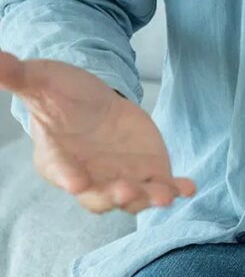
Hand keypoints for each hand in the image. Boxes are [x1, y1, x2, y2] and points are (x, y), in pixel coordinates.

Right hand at [0, 51, 193, 213]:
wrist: (95, 101)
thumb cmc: (62, 96)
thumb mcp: (43, 81)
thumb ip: (22, 78)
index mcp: (56, 160)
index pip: (60, 171)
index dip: (67, 177)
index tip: (75, 182)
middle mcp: (90, 179)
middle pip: (100, 197)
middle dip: (114, 197)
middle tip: (126, 192)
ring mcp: (122, 180)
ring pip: (136, 198)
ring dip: (150, 198)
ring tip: (166, 195)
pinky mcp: (149, 174)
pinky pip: (165, 186)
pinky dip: (178, 190)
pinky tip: (190, 188)